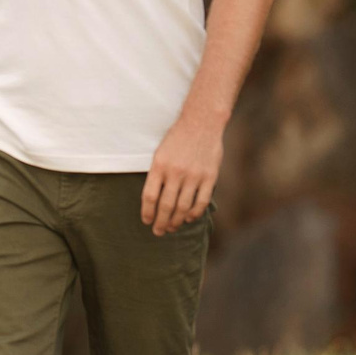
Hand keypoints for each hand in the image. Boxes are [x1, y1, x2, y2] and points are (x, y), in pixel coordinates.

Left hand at [141, 113, 222, 235]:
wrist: (202, 123)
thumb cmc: (178, 138)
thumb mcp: (160, 152)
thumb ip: (157, 174)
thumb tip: (154, 200)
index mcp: (159, 165)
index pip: (150, 196)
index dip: (147, 212)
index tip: (146, 221)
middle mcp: (176, 172)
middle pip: (166, 205)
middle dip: (160, 222)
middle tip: (158, 232)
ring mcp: (194, 175)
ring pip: (183, 207)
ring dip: (176, 221)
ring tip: (171, 227)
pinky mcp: (209, 177)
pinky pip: (201, 201)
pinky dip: (194, 213)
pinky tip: (189, 218)